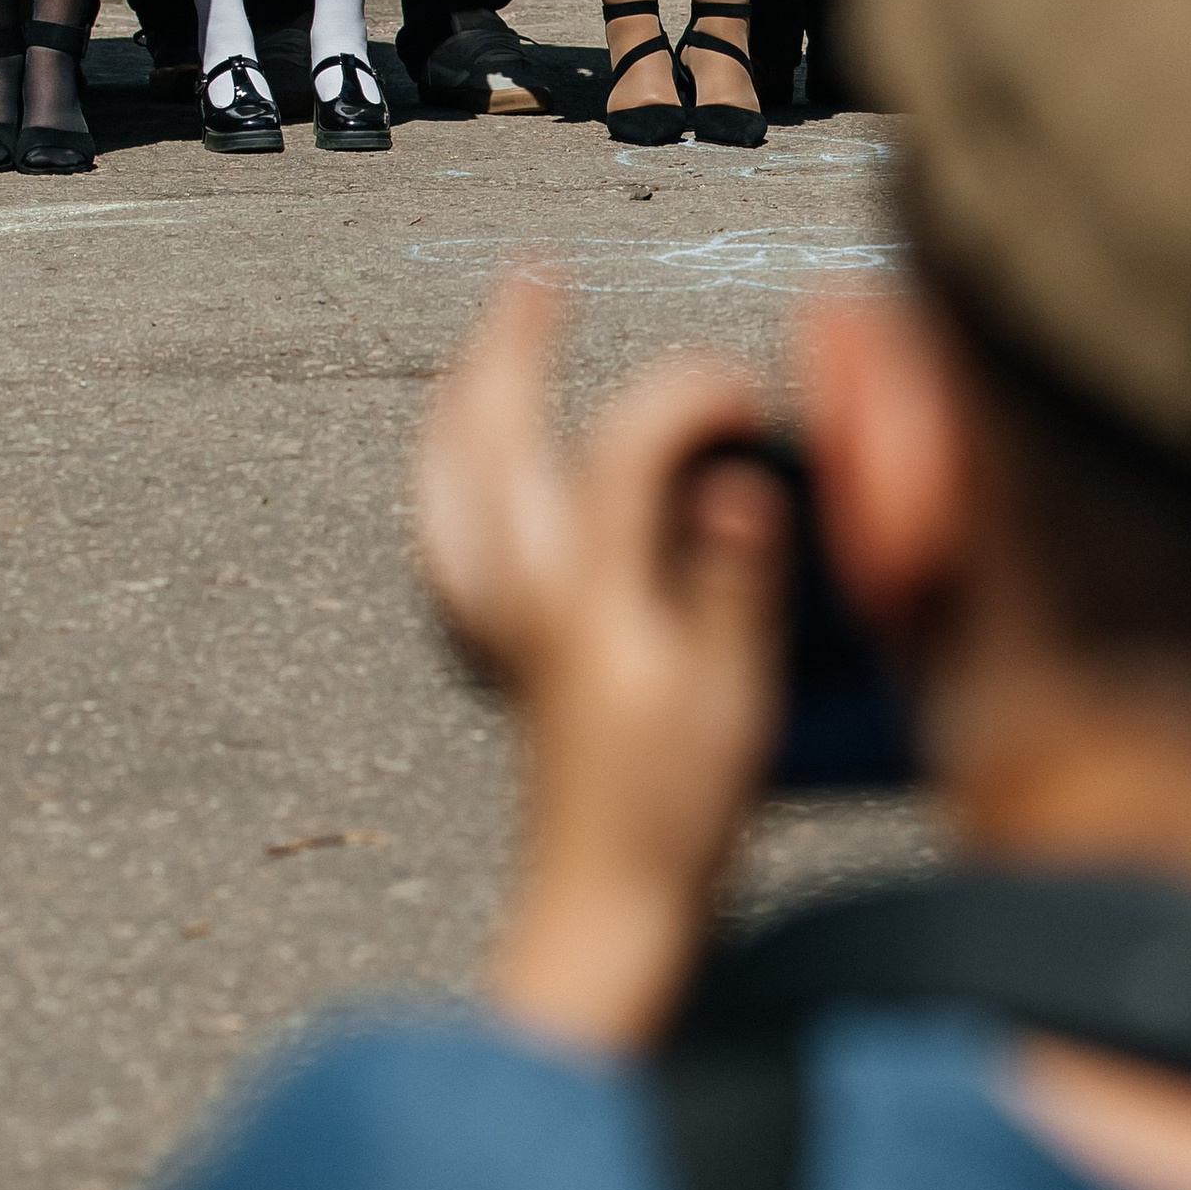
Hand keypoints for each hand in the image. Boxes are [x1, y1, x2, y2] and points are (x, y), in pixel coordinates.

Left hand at [418, 274, 789, 1055]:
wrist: (602, 909)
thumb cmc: (675, 817)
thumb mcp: (733, 697)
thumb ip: (733, 580)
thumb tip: (737, 483)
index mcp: (591, 597)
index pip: (629, 443)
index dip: (690, 394)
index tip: (747, 395)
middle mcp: (528, 597)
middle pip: (494, 435)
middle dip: (512, 344)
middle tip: (536, 280)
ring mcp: (501, 625)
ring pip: (447, 481)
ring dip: (462, 399)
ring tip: (487, 344)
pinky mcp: (499, 655)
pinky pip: (443, 538)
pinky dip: (448, 480)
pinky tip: (467, 466)